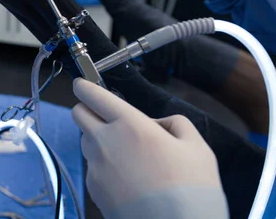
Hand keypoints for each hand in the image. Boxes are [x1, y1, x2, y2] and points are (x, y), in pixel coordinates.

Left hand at [72, 78, 228, 218]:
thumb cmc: (191, 190)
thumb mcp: (197, 147)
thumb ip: (175, 123)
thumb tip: (156, 124)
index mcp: (130, 124)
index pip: (92, 95)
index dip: (85, 87)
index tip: (83, 85)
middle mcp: (105, 141)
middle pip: (78, 114)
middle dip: (87, 109)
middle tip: (106, 117)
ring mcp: (96, 166)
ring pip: (85, 141)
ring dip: (97, 139)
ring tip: (126, 155)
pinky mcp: (93, 188)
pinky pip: (92, 167)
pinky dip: (103, 166)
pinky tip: (127, 179)